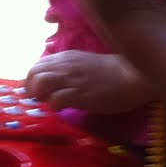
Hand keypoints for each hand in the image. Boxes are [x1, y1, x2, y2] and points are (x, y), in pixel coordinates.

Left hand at [25, 50, 149, 113]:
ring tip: (49, 102)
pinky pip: (55, 100)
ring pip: (39, 83)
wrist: (134, 76)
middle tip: (41, 99)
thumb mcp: (84, 64)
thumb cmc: (113, 72)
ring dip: (39, 95)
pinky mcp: (78, 94)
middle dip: (31, 88)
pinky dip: (53, 106)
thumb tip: (53, 82)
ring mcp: (70, 79)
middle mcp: (64, 65)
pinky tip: (62, 109)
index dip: (33, 80)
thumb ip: (68, 70)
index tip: (39, 91)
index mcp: (65, 57)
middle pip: (33, 73)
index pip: (36, 65)